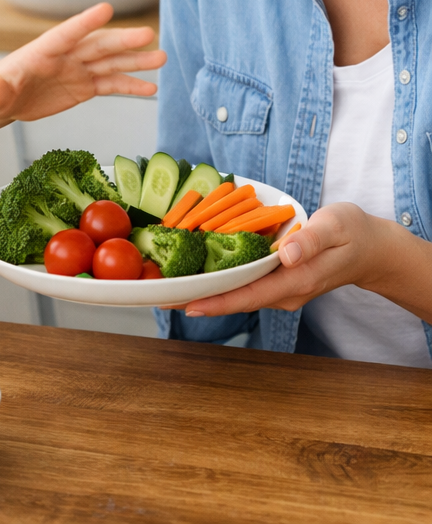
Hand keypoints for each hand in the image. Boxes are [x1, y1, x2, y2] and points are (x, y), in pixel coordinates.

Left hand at [0, 2, 166, 120]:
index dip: (83, 23)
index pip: (63, 34)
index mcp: (40, 52)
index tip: (105, 8)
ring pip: (110, 62)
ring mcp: (77, 69)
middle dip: (121, 40)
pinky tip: (152, 88)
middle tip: (147, 33)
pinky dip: (131, 85)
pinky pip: (111, 83)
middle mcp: (64, 57)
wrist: (2, 98)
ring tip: (162, 57)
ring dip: (136, 60)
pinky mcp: (85, 85)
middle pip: (96, 45)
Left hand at [179, 203, 382, 315]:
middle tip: (160, 295)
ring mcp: (281, 289)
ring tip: (169, 285)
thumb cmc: (353, 233)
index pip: (248, 296)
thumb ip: (310, 241)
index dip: (216, 301)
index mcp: (297, 281)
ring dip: (206, 290)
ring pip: (238, 293)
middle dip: (199, 298)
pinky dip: (221, 279)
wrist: (372, 248)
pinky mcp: (278, 281)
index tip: (186, 305)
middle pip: (236, 299)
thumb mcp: (335, 227)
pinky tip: (198, 271)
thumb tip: (285, 254)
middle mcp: (284, 291)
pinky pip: (245, 283)